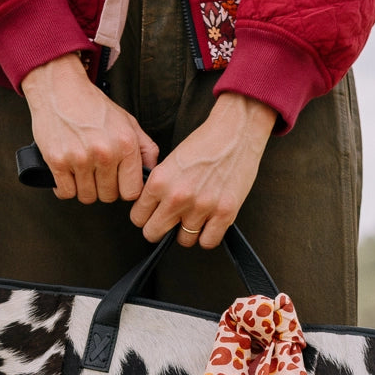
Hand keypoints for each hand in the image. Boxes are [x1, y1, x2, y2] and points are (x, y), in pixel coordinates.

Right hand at [22, 54, 158, 203]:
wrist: (59, 89)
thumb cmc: (93, 106)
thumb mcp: (127, 122)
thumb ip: (145, 148)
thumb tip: (150, 172)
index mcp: (125, 144)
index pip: (131, 191)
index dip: (124, 189)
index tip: (118, 183)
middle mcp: (105, 152)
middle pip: (108, 196)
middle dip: (103, 188)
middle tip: (97, 173)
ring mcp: (80, 158)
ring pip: (86, 197)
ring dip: (84, 188)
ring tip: (83, 171)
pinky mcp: (58, 161)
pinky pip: (65, 192)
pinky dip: (65, 187)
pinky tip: (68, 173)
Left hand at [129, 92, 276, 246]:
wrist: (236, 131)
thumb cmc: (204, 143)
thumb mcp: (170, 162)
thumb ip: (158, 187)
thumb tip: (150, 210)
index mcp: (159, 181)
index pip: (138, 218)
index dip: (145, 216)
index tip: (154, 213)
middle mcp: (177, 197)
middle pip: (154, 234)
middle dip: (160, 229)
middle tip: (170, 221)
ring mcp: (201, 207)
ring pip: (183, 241)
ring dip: (187, 231)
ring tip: (195, 216)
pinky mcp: (224, 213)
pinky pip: (207, 242)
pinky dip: (207, 236)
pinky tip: (209, 223)